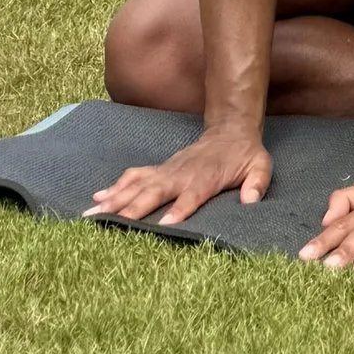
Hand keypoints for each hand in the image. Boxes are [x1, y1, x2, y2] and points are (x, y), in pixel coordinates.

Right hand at [87, 125, 272, 224]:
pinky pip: (135, 176)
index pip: (192, 195)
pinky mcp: (160, 169)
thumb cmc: (244, 155)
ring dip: (116, 198)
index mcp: (206, 178)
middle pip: (155, 191)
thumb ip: (257, 183)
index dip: (180, 209)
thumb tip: (251, 201)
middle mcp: (181, 174)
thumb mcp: (260, 167)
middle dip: (133, 207)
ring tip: (93, 213)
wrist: (230, 130)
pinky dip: (116, 186)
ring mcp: (168, 170)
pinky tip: (97, 197)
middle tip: (110, 222)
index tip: (165, 224)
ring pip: (138, 184)